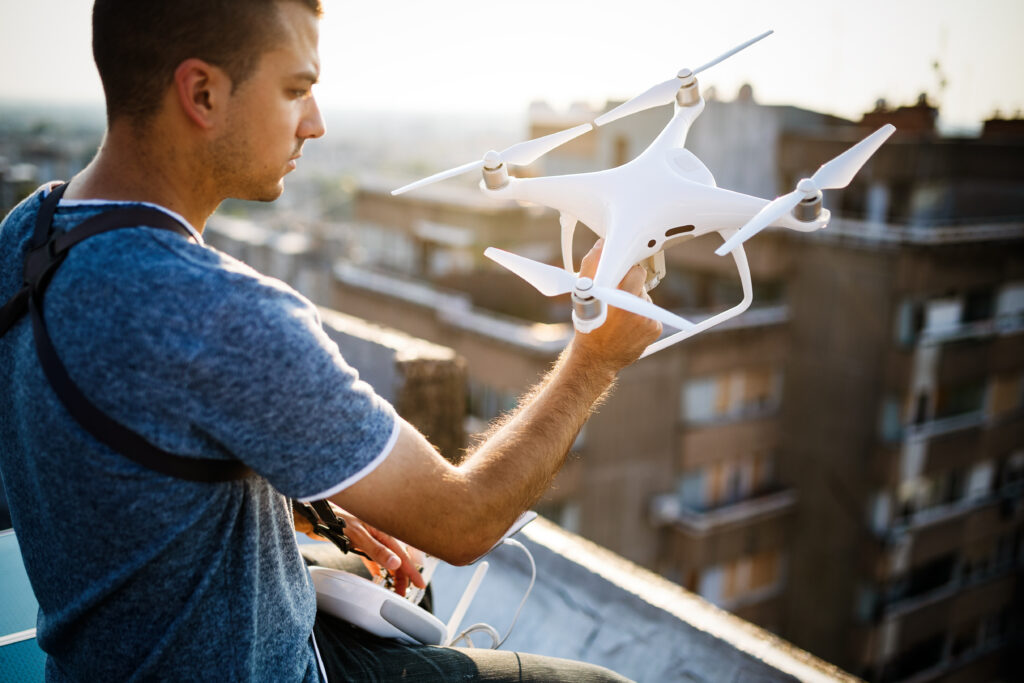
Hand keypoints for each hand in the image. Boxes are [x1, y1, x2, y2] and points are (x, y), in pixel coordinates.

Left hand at [296, 502, 426, 595]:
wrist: (315, 513)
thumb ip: (377, 550)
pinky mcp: (360, 542)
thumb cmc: (336, 518)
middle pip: (397, 558)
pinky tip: (379, 577)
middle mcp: (380, 534)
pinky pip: (374, 558)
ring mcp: (370, 538)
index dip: (412, 570)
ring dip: (391, 574)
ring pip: (387, 559)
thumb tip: (395, 564)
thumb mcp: (359, 536)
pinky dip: (378, 568)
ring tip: (395, 588)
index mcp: (384, 530)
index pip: (402, 555)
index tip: (420, 584)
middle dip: (403, 575)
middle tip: (406, 592)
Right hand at [568, 240, 662, 372]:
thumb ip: (591, 266)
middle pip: (641, 280)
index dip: (625, 270)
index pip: (634, 270)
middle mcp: (636, 307)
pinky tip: (629, 325)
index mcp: (619, 295)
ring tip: (620, 314)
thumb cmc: (588, 324)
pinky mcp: (654, 328)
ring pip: (645, 296)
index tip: (618, 275)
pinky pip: (652, 313)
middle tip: (618, 294)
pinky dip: (642, 316)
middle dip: (631, 283)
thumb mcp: (583, 294)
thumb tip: (601, 245)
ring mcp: (647, 318)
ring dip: (635, 301)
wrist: (596, 358)